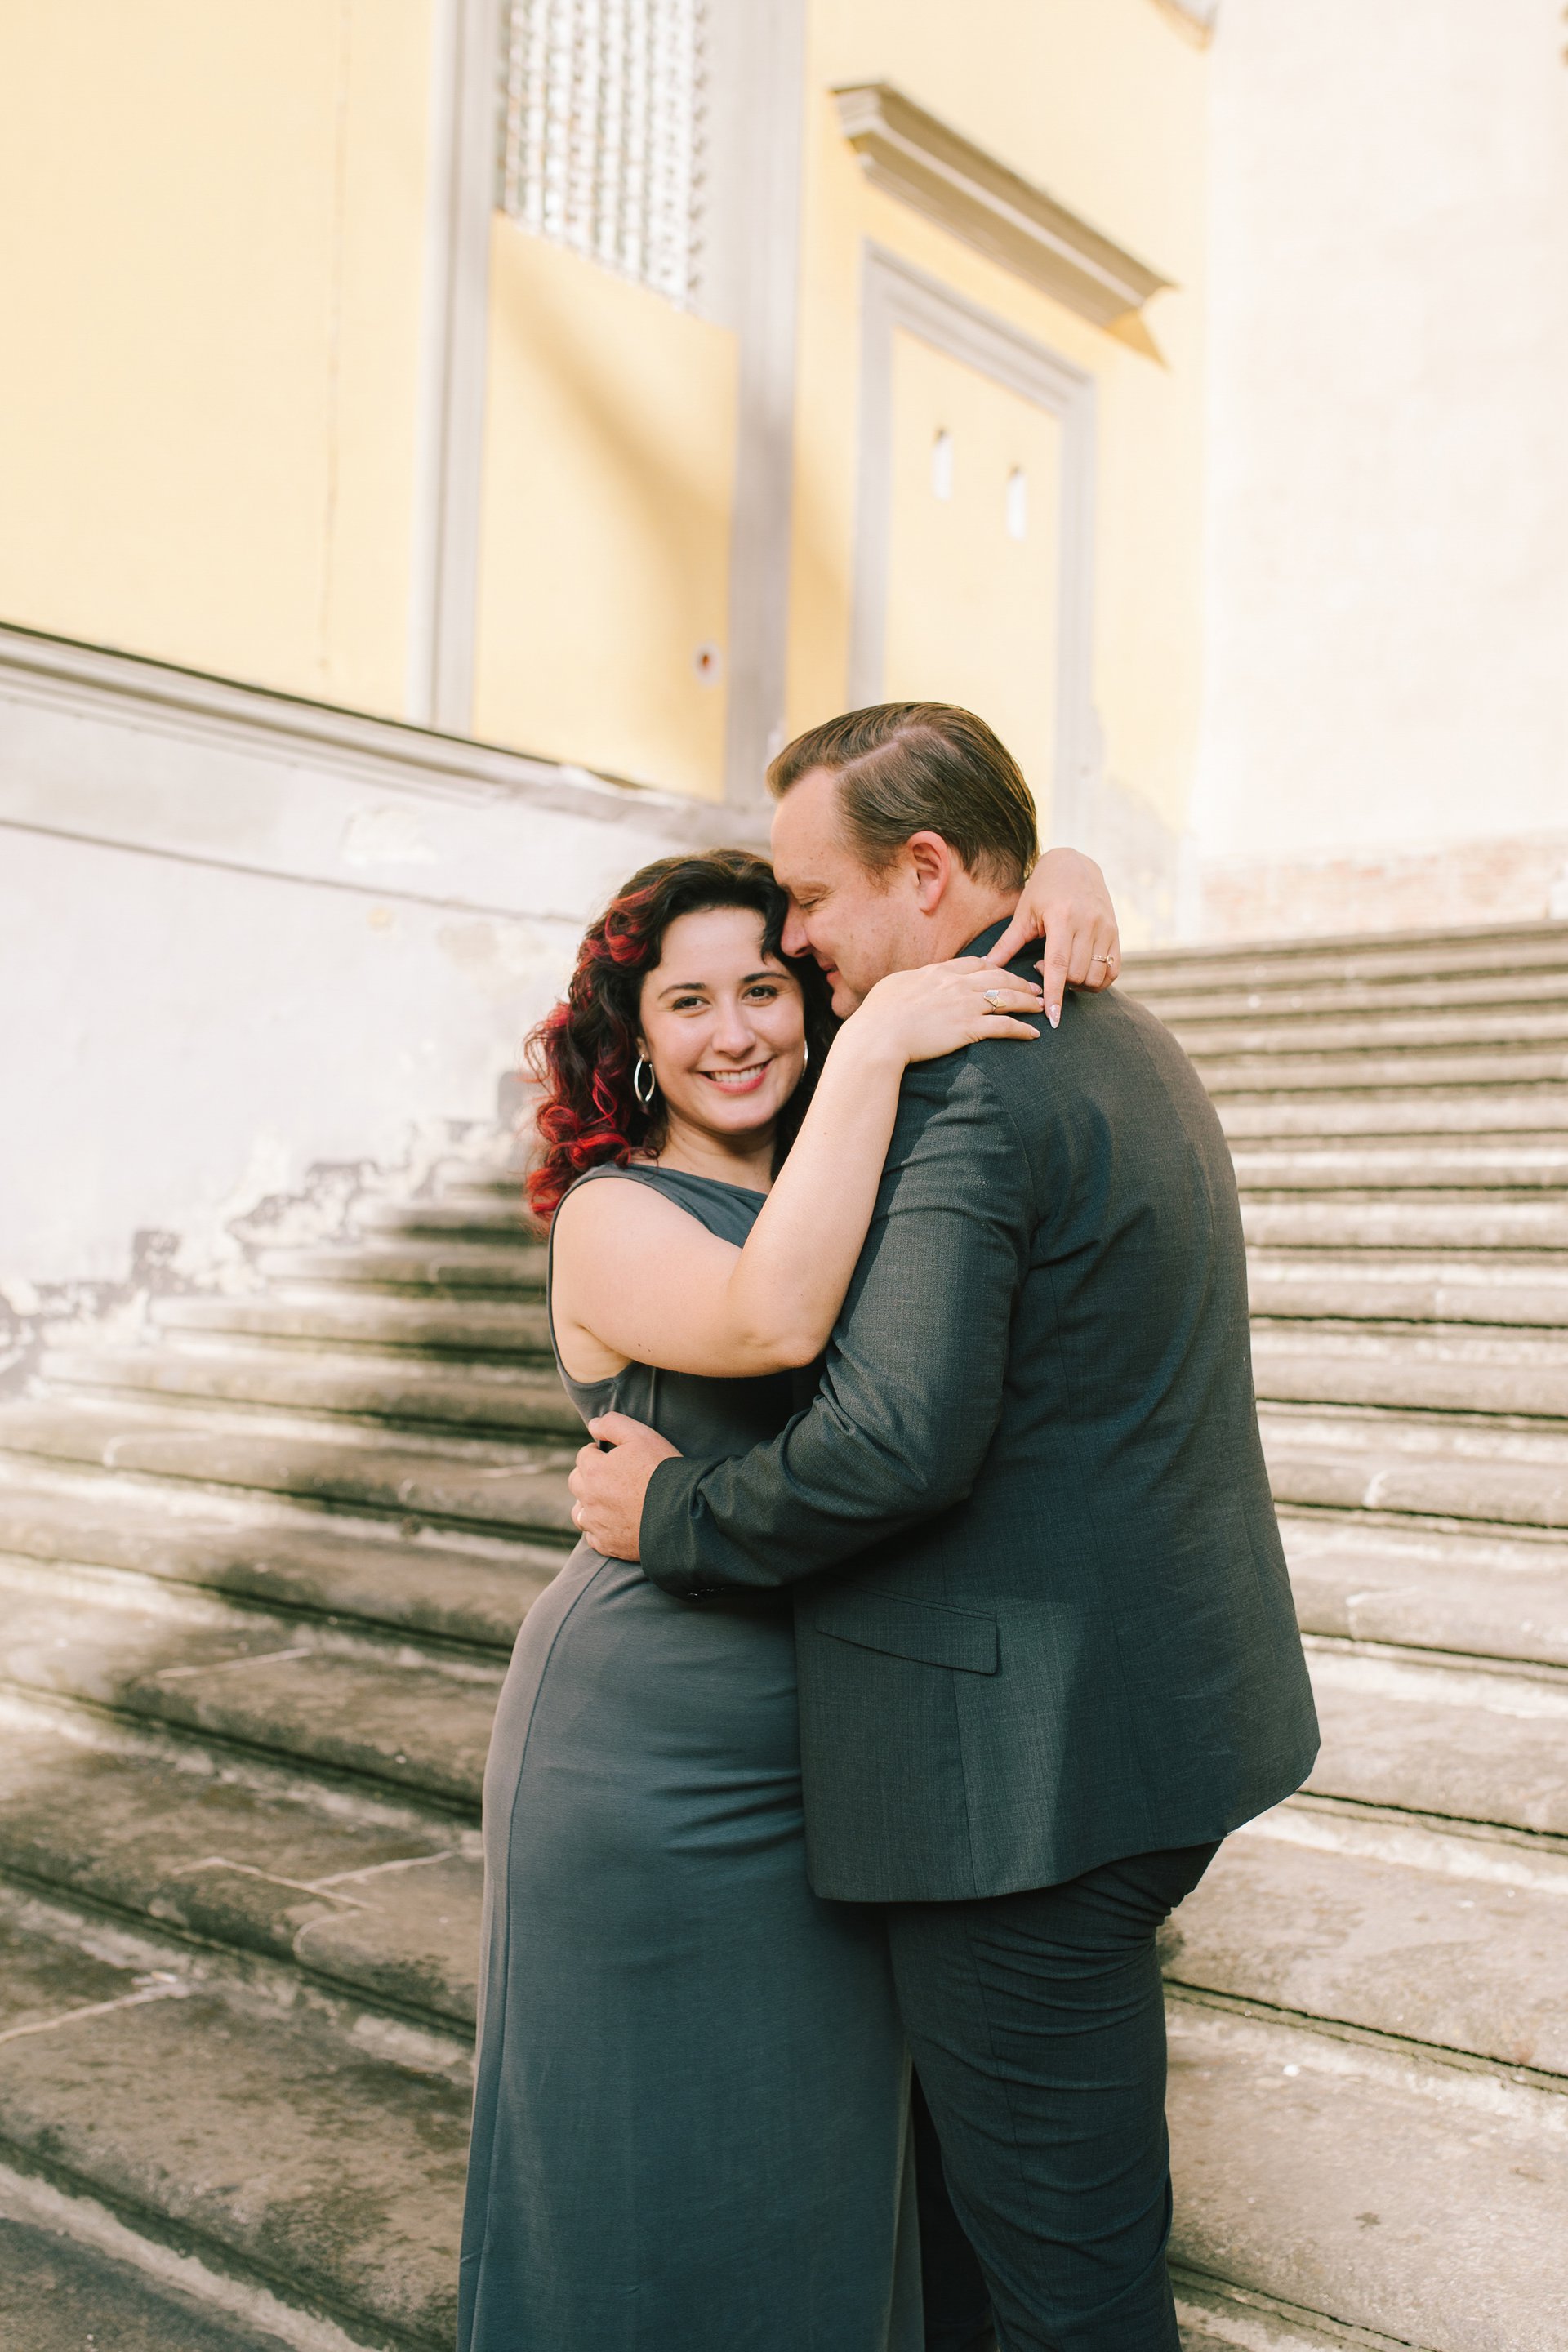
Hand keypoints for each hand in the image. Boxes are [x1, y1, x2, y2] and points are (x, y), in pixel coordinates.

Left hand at [568, 1412, 681, 1559]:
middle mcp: (588, 1498)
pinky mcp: (607, 1545)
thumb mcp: (642, 1436)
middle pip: (576, 1482)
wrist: (682, 1514)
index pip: (584, 1455)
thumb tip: (592, 1425)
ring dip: (589, 1504)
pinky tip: (616, 1523)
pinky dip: (600, 1529)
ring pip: (579, 1512)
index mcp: (593, 1470)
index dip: (599, 1452)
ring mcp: (596, 1524)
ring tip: (610, 1501)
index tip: (614, 1456)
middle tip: (612, 1476)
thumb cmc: (663, 1471)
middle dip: (589, 1476)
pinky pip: (592, 1536)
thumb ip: (612, 1424)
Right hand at [847, 959, 1042, 1064]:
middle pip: (998, 976)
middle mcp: (956, 984)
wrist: (878, 1035)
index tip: (1003, 971)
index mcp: (938, 972)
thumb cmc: (878, 1014)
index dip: (994, 966)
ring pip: (1007, 998)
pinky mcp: (969, 1028)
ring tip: (1041, 1006)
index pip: (974, 963)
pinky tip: (1034, 1034)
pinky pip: (1004, 1026)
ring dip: (1027, 1001)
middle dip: (1020, 980)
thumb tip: (910, 984)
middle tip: (1034, 987)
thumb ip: (910, 982)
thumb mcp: (893, 987)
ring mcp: (965, 1005)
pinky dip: (1022, 1029)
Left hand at [984, 847, 1119, 1028]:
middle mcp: (1088, 923)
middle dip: (1060, 984)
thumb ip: (1007, 943)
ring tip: (1062, 969)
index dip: (1055, 994)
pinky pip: (1113, 970)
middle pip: (1077, 974)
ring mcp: (1105, 928)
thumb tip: (986, 967)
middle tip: (1043, 968)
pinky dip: (1099, 981)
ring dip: (1078, 984)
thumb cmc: (1043, 889)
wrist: (1075, 864)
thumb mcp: (1023, 913)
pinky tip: (1081, 973)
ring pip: (1096, 975)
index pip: (1060, 965)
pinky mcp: (1116, 932)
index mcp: (1061, 917)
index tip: (1053, 1018)